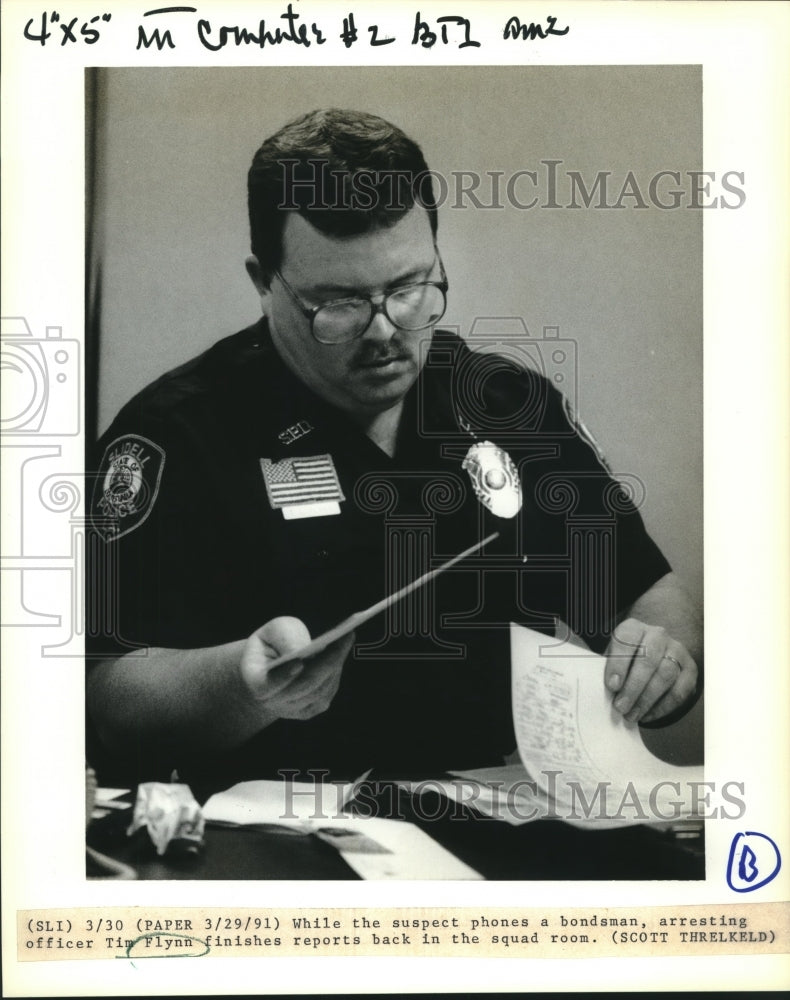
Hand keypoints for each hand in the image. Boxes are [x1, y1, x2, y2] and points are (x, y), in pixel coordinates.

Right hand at [239, 616, 353, 720]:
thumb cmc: (272, 644)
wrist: (271, 664)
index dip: (283, 676)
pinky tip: (340, 653)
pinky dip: (335, 673)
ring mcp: (290, 710)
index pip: (268, 685)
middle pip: (303, 686)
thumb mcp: (273, 631)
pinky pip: (326, 694)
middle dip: (326, 661)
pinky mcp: (308, 711)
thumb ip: (284, 638)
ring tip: (346, 640)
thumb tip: (300, 650)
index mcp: (255, 681)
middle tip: (345, 637)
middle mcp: (271, 702)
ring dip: (335, 664)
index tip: (298, 663)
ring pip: (319, 691)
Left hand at [603, 618, 697, 723]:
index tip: (612, 686)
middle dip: (634, 687)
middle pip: (649, 660)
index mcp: (634, 628)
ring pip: (666, 674)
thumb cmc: (624, 661)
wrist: (651, 658)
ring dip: (647, 699)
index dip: (619, 663)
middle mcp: (657, 635)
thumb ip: (605, 668)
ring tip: (632, 714)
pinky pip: (680, 690)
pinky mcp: (690, 669)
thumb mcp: (611, 657)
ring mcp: (676, 651)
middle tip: (621, 707)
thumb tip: (596, 689)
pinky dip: (663, 706)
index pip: (626, 640)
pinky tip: (648, 715)